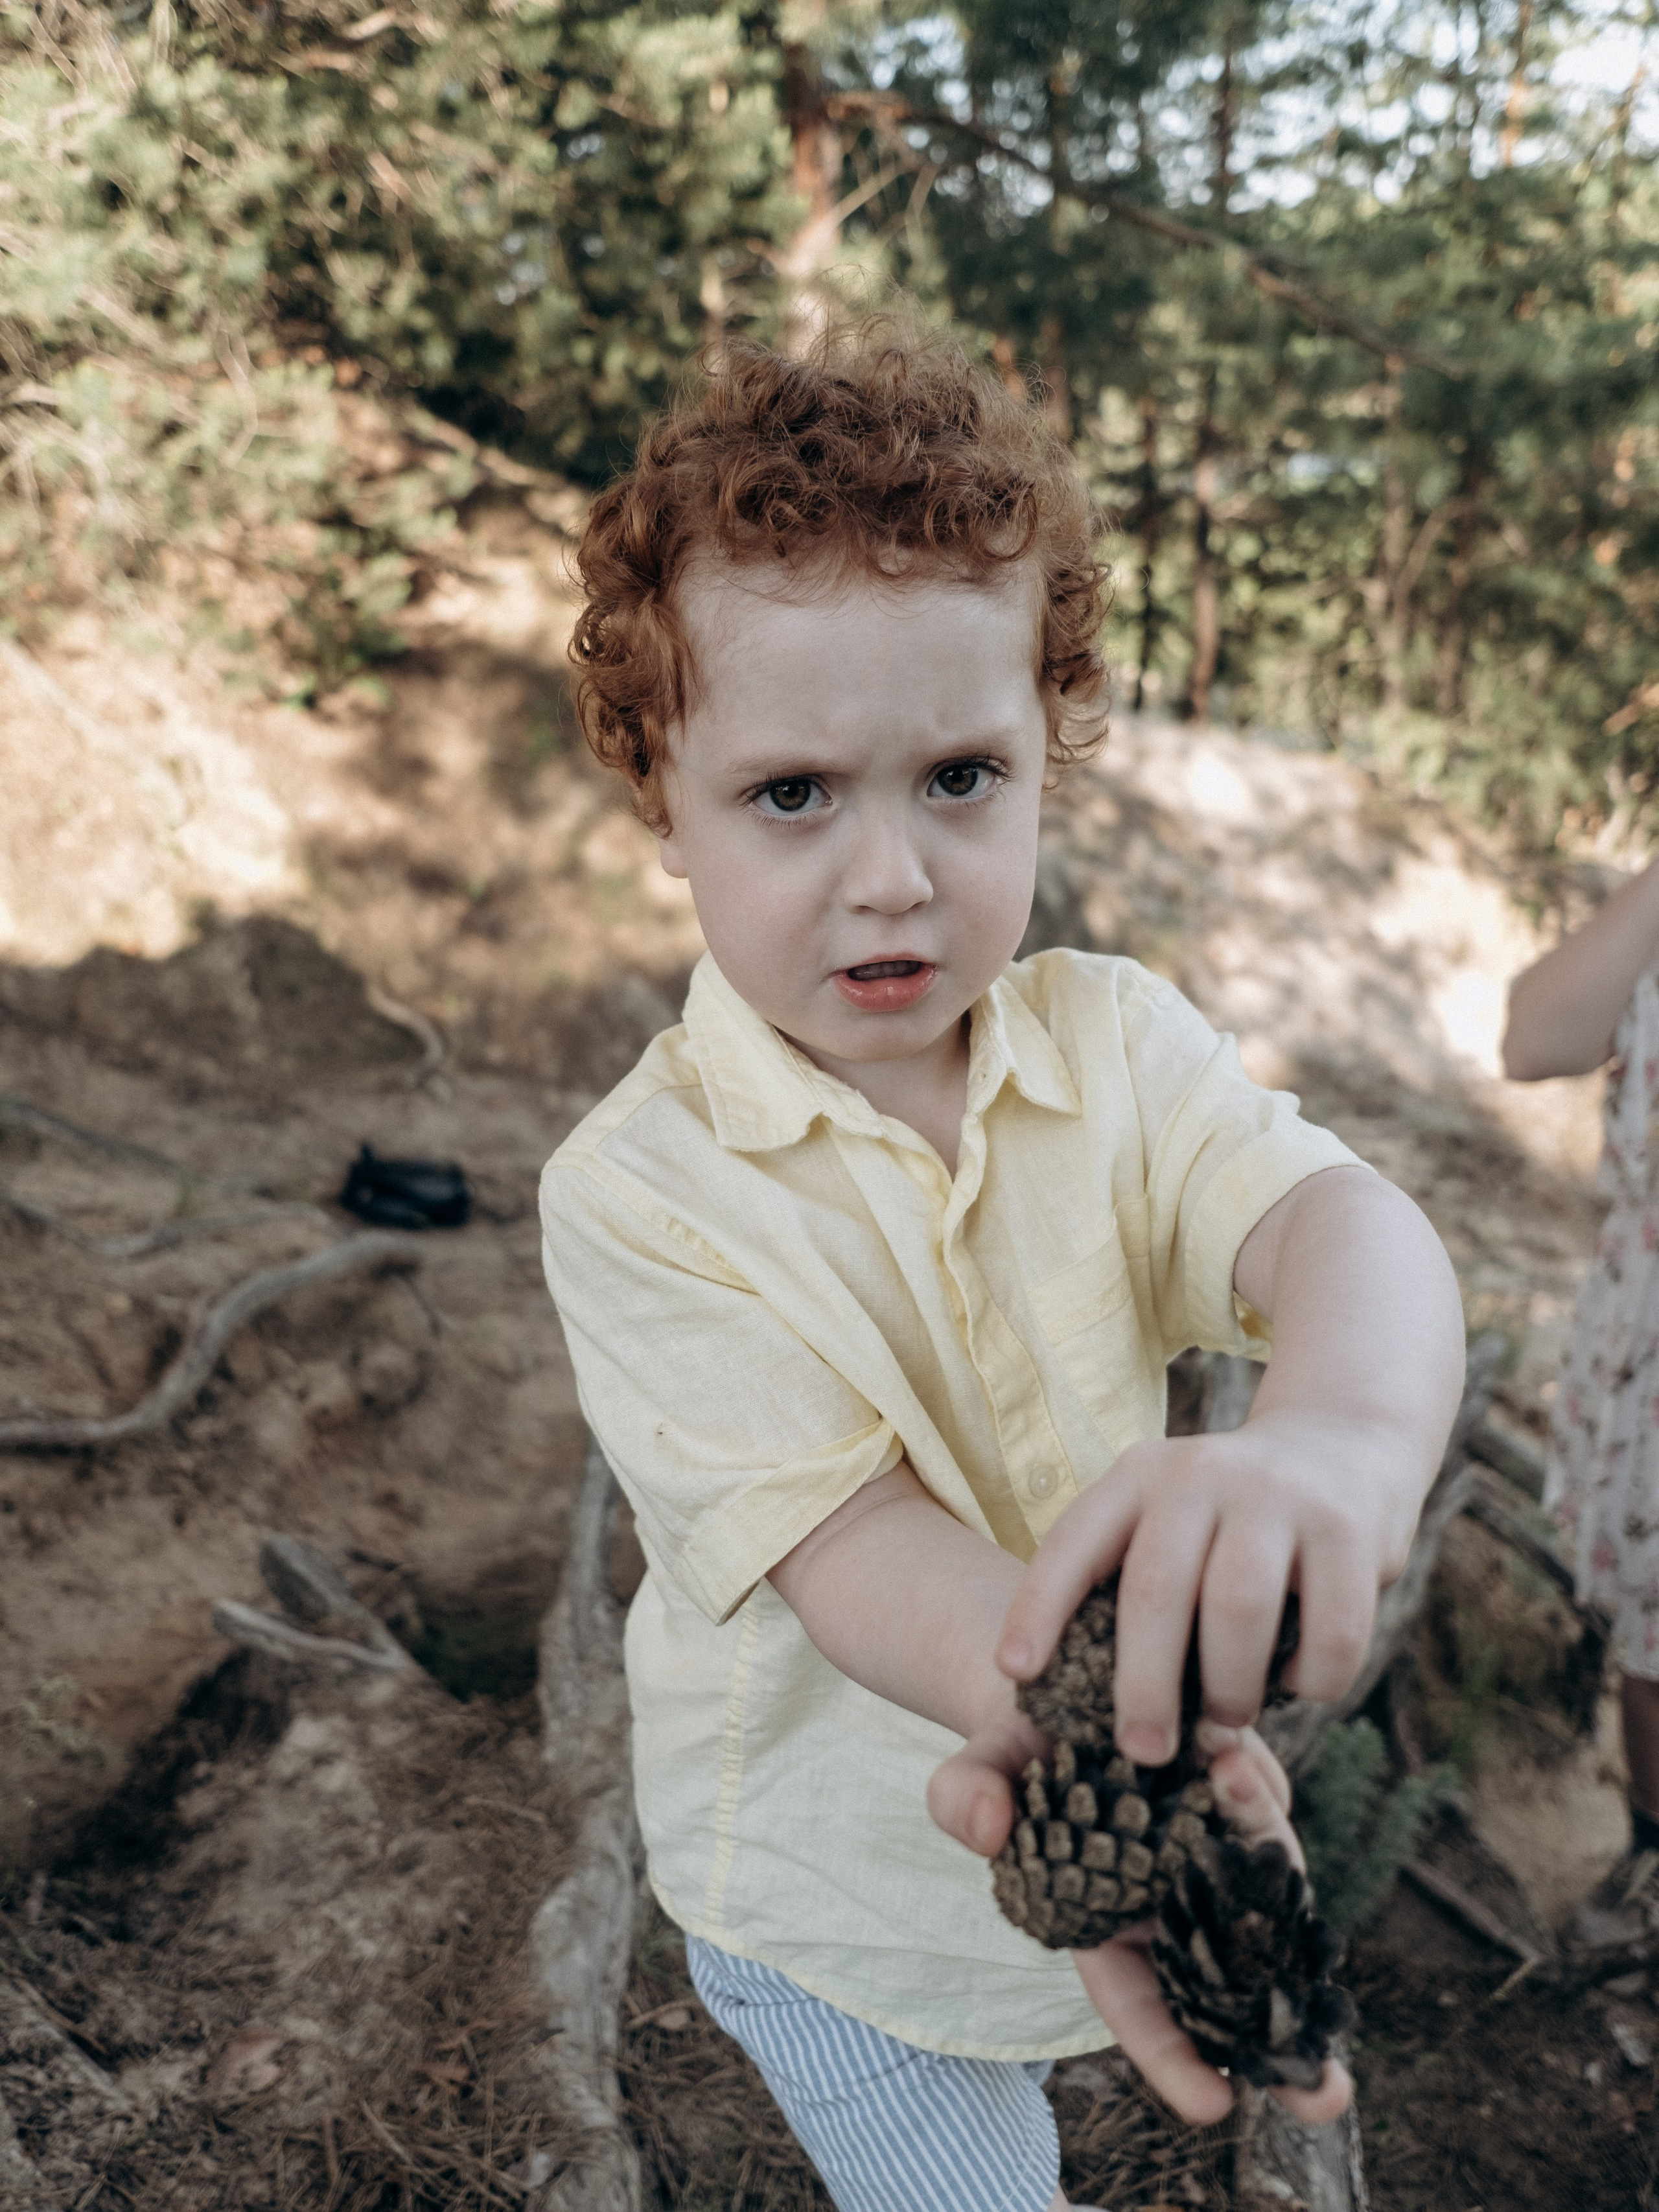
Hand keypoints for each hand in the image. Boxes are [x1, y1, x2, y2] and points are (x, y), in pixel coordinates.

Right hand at [929, 1717, 1350, 2126]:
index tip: (1214, 2105)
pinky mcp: (1241, 1800)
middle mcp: (1170, 1900)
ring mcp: (1214, 1855)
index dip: (1172, 2056)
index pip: (1139, 2005)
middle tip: (1328, 2096)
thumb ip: (964, 1796)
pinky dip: (1259, 1805)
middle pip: (1227, 1986)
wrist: (1067, 1674)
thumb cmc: (1018, 1744)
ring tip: (1324, 1972)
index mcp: (1102, 1921)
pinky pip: (1260, 1817)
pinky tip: (1242, 1773)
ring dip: (1298, 1939)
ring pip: (1265, 1911)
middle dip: (1278, 2043)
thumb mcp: (979, 1766)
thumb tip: (985, 1830)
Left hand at [995, 1415, 1412, 1767]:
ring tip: (1228, 1718)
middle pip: (1156, 1590)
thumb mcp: (1168, 1520)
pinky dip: (1311, 1679)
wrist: (1341, 1447)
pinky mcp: (1347, 1529)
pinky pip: (1328, 1632)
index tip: (1014, 1672)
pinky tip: (1300, 1681)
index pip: (1073, 1543)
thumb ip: (1133, 1582)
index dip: (1038, 1608)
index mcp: (1140, 1477)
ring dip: (1231, 1687)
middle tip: (1142, 1753)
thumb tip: (1092, 1699)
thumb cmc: (1231, 1518)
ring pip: (1238, 1612)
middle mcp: (1201, 1474)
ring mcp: (1278, 1496)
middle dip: (1145, 1686)